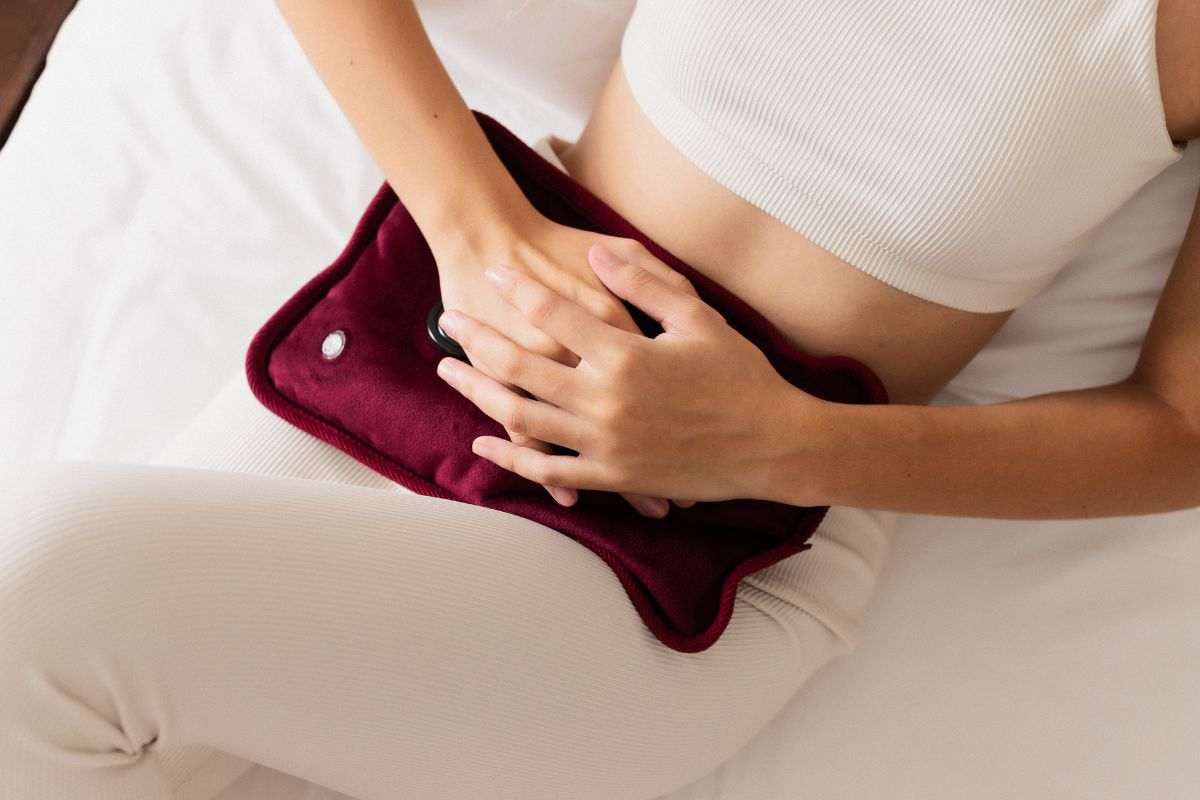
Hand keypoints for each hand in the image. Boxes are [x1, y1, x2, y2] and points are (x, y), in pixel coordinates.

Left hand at [433, 242, 816, 504]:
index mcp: (627, 355)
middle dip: (478, 338)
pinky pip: (549, 469)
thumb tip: (598, 252)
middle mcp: (606, 400)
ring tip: (449, 371)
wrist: (773, 446)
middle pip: (521, 365)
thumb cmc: (742, 377)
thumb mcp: (699, 318)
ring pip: (522, 416)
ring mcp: (605, 444)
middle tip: (448, 319)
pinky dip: (512, 457)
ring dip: (479, 393)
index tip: (492, 267)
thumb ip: (645, 283)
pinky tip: (483, 442)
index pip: (555, 313)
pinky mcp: (612, 476)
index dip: (518, 287)